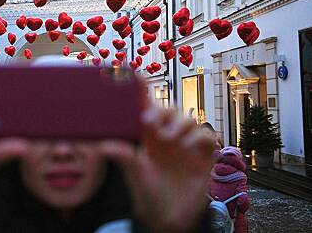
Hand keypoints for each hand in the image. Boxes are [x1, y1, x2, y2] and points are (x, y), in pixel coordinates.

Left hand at [100, 107, 214, 232]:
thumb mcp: (135, 175)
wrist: (169, 217)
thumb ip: (125, 158)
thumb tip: (105, 146)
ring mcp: (186, 146)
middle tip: (152, 123)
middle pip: (170, 112)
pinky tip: (188, 147)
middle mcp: (169, 139)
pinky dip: (199, 136)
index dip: (146, 103)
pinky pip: (207, 137)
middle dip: (162, 112)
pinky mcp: (203, 156)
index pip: (149, 114)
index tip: (140, 94)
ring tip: (168, 139)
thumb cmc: (149, 194)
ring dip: (179, 124)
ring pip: (188, 121)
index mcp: (150, 139)